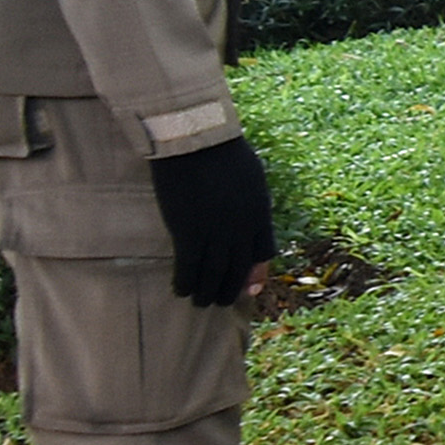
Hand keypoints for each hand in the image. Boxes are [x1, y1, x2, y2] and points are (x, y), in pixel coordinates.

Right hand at [148, 135, 274, 308]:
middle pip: (238, 268)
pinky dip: (185, 282)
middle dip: (231, 289)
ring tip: (201, 302)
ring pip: (214, 274)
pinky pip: (188, 267)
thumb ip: (252, 199)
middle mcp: (242, 229)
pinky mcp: (188, 233)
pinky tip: (180, 289)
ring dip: (207, 292)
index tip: (250, 286)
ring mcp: (215, 233)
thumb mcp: (251, 176)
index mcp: (260, 212)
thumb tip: (251, 212)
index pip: (264, 251)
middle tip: (222, 302)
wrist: (196, 142)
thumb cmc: (222, 151)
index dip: (256, 271)